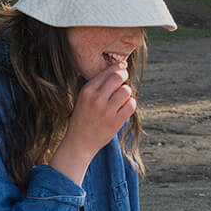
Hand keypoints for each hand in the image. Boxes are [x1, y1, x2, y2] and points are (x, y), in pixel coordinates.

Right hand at [50, 63, 135, 182]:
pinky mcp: (115, 122)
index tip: (123, 67)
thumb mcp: (83, 98)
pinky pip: (131, 105)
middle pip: (118, 77)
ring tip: (122, 97)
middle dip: (124, 76)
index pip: (107, 72)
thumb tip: (119, 69)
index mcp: (87, 91)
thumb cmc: (83, 118)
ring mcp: (106, 111)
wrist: (79, 143)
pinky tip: (125, 107)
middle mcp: (96, 99)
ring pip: (126, 91)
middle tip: (124, 80)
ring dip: (127, 92)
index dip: (118, 67)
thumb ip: (97, 86)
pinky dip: (131, 104)